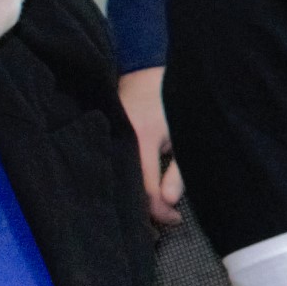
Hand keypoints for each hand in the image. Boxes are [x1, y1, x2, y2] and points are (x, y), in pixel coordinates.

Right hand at [117, 68, 185, 226]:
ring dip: (131, 192)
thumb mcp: (183, 136)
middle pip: (125, 185)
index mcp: (140, 137)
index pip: (145, 188)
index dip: (160, 211)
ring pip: (116, 174)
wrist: (149, 65)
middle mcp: (118, 136)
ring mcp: (106, 131)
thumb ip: (177, 171)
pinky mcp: (102, 130)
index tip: (174, 219)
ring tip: (149, 207)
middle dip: (142, 208)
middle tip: (160, 220)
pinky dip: (122, 176)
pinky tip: (132, 186)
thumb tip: (167, 203)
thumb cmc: (174, 100)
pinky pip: (111, 160)